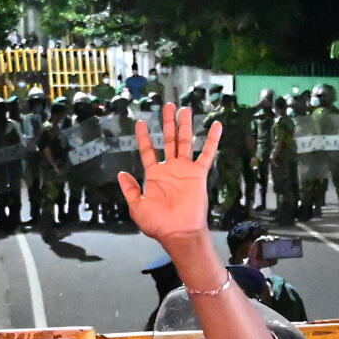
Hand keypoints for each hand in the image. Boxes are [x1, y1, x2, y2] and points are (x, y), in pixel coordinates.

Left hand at [123, 102, 220, 243]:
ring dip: (185, 125)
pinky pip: (207, 154)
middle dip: (167, 123)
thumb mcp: (136, 207)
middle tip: (167, 105)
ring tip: (184, 108)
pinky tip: (216, 125)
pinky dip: (212, 140)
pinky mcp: (198, 174)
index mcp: (154, 175)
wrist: (178, 232)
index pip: (148, 151)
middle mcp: (170, 169)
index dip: (144, 137)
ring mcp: (185, 170)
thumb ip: (130, 189)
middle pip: (169, 140)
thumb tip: (121, 174)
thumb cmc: (158, 224)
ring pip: (186, 142)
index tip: (140, 122)